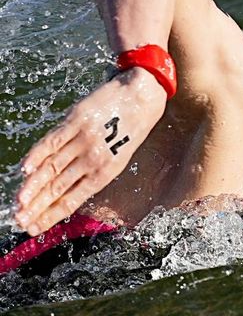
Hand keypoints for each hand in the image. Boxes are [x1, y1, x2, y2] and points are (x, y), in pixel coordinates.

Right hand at [15, 67, 166, 235]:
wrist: (141, 96)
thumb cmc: (130, 129)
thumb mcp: (119, 156)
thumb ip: (94, 172)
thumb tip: (66, 190)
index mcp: (107, 172)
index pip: (73, 199)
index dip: (52, 215)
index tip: (35, 228)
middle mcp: (94, 158)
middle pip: (59, 187)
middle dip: (37, 207)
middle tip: (20, 221)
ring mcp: (84, 139)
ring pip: (52, 167)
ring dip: (32, 186)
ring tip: (18, 202)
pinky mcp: (77, 120)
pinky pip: (52, 141)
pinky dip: (37, 155)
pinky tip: (25, 169)